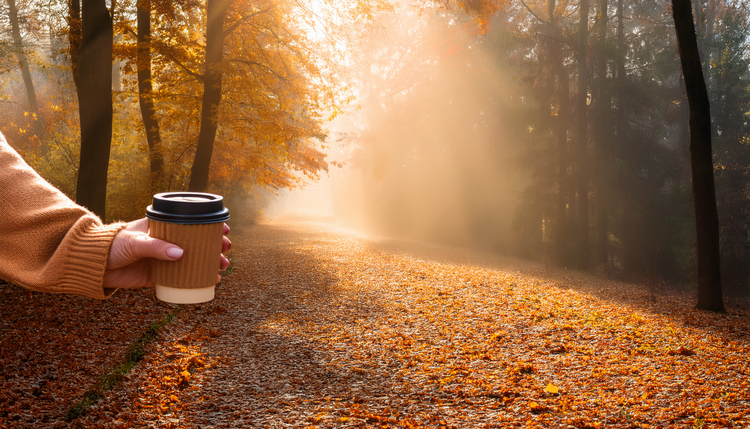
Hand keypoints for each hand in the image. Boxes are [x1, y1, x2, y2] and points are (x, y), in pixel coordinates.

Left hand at [103, 218, 230, 289]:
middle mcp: (166, 242)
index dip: (209, 225)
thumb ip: (156, 247)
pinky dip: (197, 280)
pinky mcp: (158, 276)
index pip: (190, 223)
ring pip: (193, 261)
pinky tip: (209, 282)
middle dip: (215, 246)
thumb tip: (180, 254)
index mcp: (162, 227)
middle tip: (225, 251)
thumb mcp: (135, 242)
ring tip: (221, 268)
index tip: (223, 229)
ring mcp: (163, 259)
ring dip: (210, 264)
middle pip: (197, 243)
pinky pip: (182, 278)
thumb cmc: (111, 245)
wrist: (93, 266)